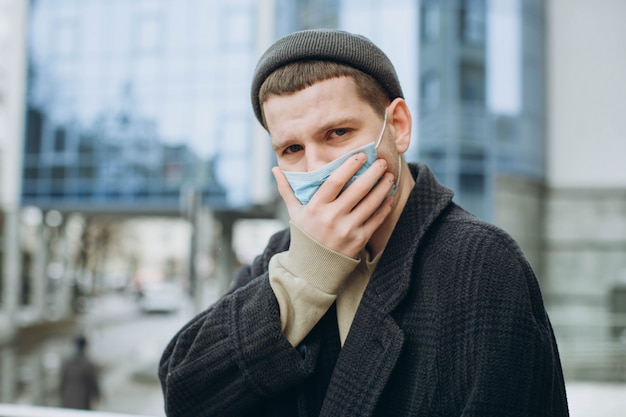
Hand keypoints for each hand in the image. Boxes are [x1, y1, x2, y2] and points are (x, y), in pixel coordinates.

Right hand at [272, 153, 394, 257]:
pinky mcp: (359, 240)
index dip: (349, 166)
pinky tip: (388, 196)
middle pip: (357, 190)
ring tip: (389, 176)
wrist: (312, 268)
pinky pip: (376, 220)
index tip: (361, 155)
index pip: (335, 181)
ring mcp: (346, 230)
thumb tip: (275, 169)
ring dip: (382, 188)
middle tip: (381, 162)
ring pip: (370, 203)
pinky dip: (384, 207)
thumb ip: (286, 189)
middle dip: (372, 173)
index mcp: (316, 207)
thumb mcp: (294, 212)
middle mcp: (331, 217)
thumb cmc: (304, 235)